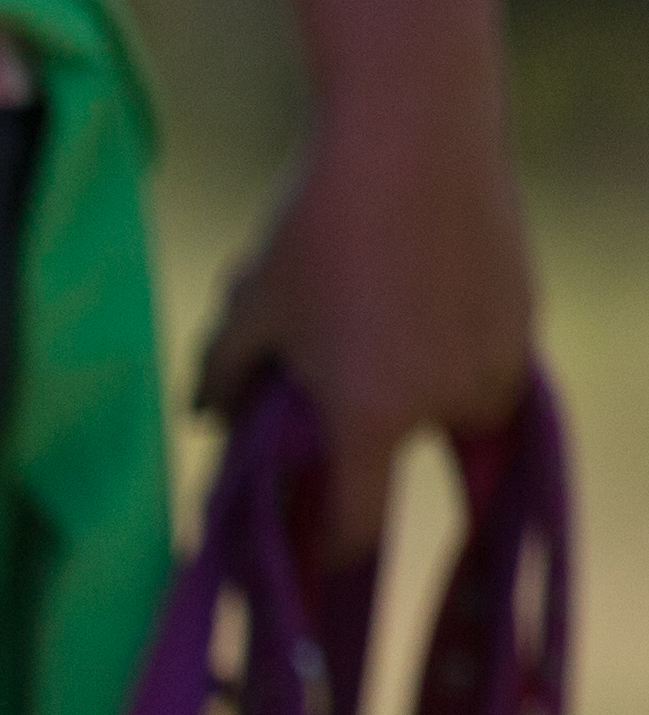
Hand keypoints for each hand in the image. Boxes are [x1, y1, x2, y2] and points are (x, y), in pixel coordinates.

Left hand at [196, 0, 537, 557]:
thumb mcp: (249, 311)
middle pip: (412, 470)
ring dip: (420, 407)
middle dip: (373, 457)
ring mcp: (499, 359)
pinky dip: (452, 362)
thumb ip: (220, 379)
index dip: (329, 554)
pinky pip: (488, 369)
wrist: (414, 134)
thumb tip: (204, 422)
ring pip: (461, 421)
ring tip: (373, 347)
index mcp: (372, 417)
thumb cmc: (318, 229)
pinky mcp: (528, 318)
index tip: (311, 562)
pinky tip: (412, 312)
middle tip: (339, 423)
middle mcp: (448, 401)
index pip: (356, 527)